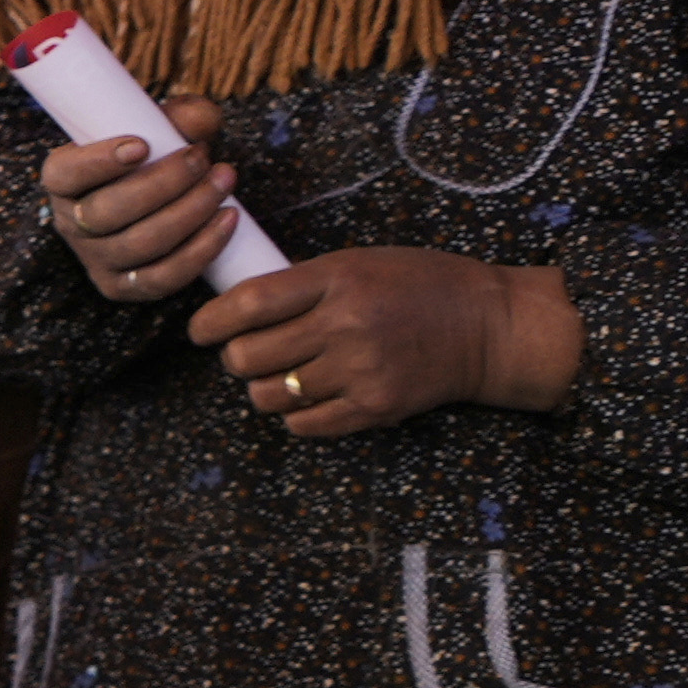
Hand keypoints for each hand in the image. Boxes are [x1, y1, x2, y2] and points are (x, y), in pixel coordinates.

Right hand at [34, 102, 245, 309]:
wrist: (160, 194)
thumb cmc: (153, 152)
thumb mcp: (157, 125)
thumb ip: (180, 116)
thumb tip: (203, 120)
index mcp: (62, 179)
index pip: (66, 173)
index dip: (99, 162)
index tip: (142, 144)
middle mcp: (70, 223)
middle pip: (108, 212)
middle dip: (164, 183)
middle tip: (202, 156)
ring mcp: (94, 260)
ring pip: (140, 245)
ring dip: (190, 211)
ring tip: (224, 180)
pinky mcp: (123, 288)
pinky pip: (162, 278)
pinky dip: (201, 249)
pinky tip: (227, 219)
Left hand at [195, 244, 579, 437]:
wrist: (486, 327)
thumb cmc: (421, 285)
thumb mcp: (361, 262)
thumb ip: (306, 283)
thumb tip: (240, 305)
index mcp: (339, 277)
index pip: (251, 303)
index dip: (212, 321)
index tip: (201, 330)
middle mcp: (346, 324)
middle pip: (249, 356)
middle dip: (235, 357)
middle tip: (244, 353)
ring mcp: (360, 370)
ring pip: (272, 395)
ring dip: (264, 388)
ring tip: (282, 375)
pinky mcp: (374, 407)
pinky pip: (305, 424)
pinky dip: (297, 413)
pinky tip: (312, 395)